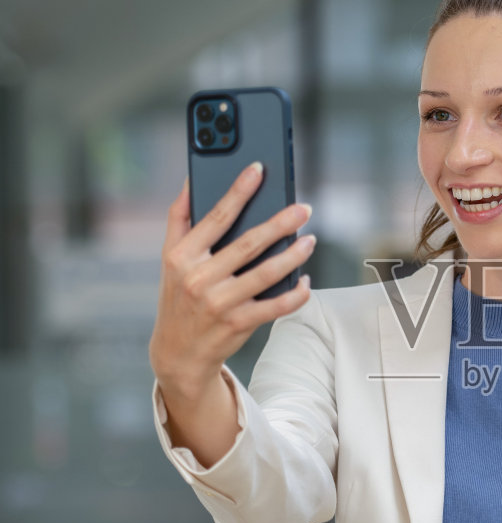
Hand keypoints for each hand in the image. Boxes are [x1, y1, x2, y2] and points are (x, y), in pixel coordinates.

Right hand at [149, 164, 315, 399]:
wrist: (177, 352)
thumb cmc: (178, 295)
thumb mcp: (170, 257)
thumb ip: (180, 217)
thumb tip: (191, 178)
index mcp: (182, 256)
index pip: (215, 217)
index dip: (238, 191)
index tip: (258, 170)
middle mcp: (199, 278)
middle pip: (248, 244)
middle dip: (280, 223)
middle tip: (304, 208)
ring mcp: (220, 303)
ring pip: (266, 274)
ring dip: (293, 256)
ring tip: (310, 241)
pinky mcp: (238, 324)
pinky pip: (275, 306)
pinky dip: (295, 294)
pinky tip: (305, 281)